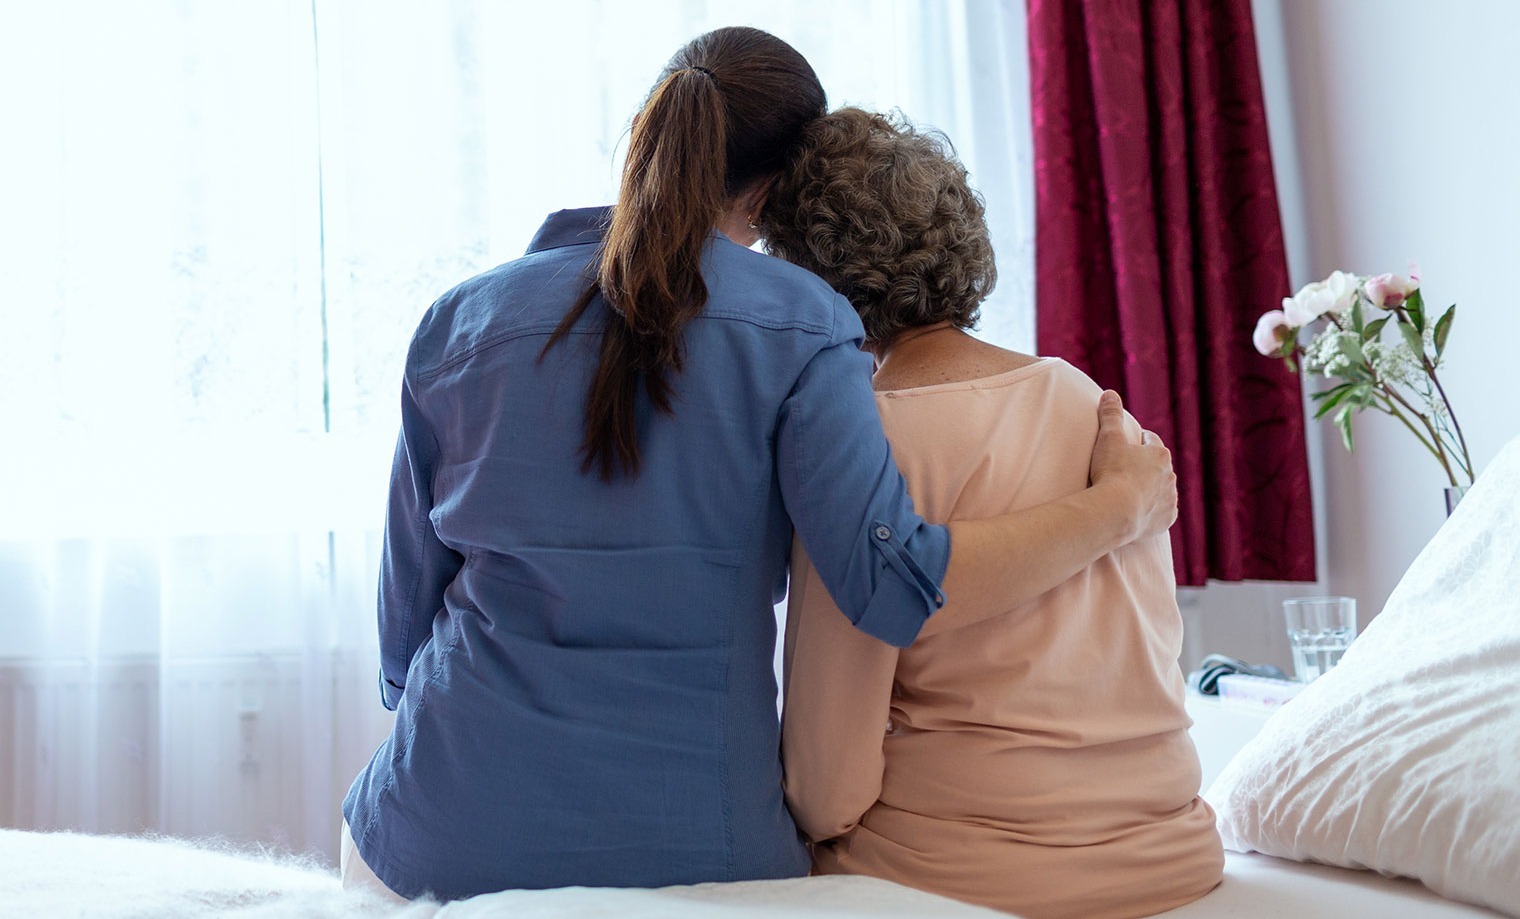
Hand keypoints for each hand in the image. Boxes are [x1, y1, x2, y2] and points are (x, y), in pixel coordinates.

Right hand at [1089, 390, 1177, 542]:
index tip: (1128, 444)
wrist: (1116, 512)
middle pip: (1158, 467)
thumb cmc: (1112, 473)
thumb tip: (1110, 392)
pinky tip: (1140, 513)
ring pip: (1162, 490)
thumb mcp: (1108, 438)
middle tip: (1126, 471)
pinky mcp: (1166, 519)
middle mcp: (1170, 475)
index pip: (1150, 441)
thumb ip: (1110, 415)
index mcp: (1159, 454)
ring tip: (1131, 495)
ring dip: (1151, 490)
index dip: (1138, 441)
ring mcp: (1170, 499)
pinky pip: (1162, 513)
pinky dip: (1153, 512)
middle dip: (1145, 467)